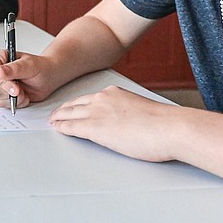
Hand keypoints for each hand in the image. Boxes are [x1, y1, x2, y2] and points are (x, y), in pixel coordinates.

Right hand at [0, 50, 60, 108]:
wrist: (47, 77)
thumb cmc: (40, 68)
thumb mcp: (30, 65)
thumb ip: (14, 68)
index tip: (14, 86)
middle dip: (8, 92)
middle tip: (21, 91)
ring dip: (13, 98)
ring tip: (24, 92)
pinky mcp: (2, 95)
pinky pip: (2, 104)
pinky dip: (15, 103)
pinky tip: (22, 96)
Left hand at [47, 86, 180, 161]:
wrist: (170, 128)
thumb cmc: (164, 125)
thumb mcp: (142, 112)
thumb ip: (129, 114)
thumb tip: (128, 124)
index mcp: (115, 93)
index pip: (89, 98)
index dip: (77, 104)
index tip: (71, 108)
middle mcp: (103, 98)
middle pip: (75, 104)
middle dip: (63, 110)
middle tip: (55, 114)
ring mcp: (98, 112)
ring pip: (70, 114)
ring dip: (59, 118)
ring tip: (52, 122)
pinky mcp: (95, 127)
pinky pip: (72, 127)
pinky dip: (62, 127)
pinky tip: (57, 129)